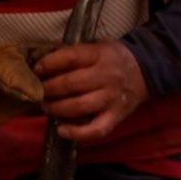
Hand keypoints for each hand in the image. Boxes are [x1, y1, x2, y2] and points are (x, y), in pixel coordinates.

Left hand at [35, 40, 149, 144]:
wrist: (145, 71)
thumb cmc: (113, 58)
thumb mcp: (97, 46)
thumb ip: (74, 52)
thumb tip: (42, 61)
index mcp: (100, 55)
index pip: (70, 58)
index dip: (48, 64)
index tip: (35, 70)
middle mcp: (107, 76)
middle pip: (71, 84)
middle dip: (48, 89)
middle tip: (38, 92)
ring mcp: (112, 99)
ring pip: (79, 107)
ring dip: (57, 108)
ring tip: (46, 107)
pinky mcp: (116, 117)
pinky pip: (96, 130)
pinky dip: (77, 133)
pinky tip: (61, 130)